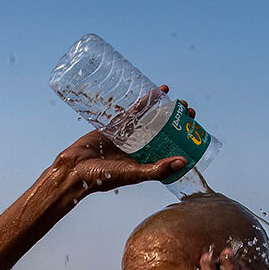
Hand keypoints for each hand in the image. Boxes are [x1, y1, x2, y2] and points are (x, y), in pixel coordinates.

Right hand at [48, 86, 197, 196]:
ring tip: (175, 98)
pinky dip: (144, 102)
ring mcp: (128, 136)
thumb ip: (156, 170)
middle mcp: (140, 148)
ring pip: (150, 119)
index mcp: (146, 161)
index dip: (184, 135)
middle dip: (176, 119)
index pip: (171, 145)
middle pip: (163, 130)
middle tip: (186, 109)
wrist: (74, 169)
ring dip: (163, 108)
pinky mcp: (115, 126)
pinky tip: (155, 92)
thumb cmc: (102, 177)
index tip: (194, 123)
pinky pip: (133, 111)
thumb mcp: (133, 173)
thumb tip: (183, 161)